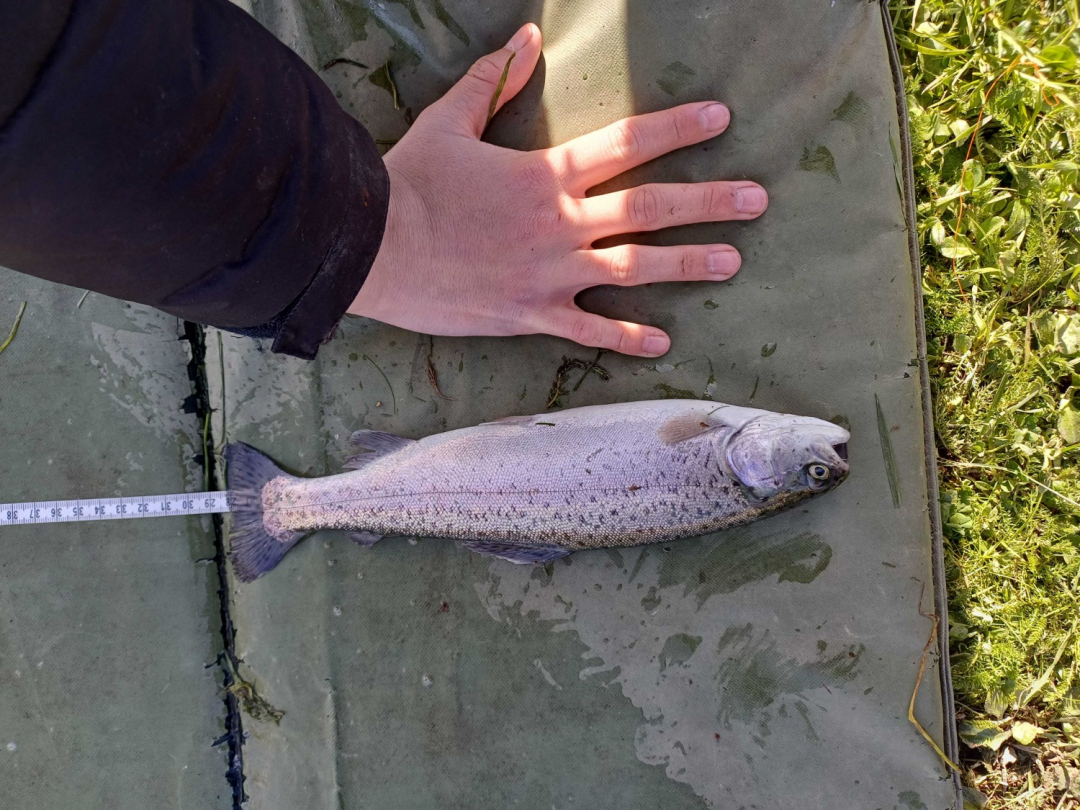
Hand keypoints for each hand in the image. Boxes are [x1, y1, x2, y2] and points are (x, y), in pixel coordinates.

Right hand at [349, 23, 767, 357]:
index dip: (678, 128)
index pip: (627, 144)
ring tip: (733, 262)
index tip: (721, 117)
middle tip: (758, 200)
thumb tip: (524, 34)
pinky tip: (663, 341)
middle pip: (650, 209)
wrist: (375, 248)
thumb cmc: (411, 183)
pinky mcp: (532, 315)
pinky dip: (627, 336)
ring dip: (688, 264)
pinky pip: (590, 329)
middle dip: (710, 202)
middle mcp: (562, 223)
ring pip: (635, 269)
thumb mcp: (450, 121)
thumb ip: (493, 80)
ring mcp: (552, 273)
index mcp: (547, 174)